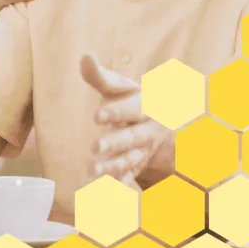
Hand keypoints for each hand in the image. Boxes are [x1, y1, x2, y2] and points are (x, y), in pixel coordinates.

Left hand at [80, 55, 173, 188]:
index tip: (97, 115)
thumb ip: (101, 77)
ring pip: (130, 159)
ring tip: (92, 171)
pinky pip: (131, 177)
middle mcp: (147, 130)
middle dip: (114, 142)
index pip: (131, 109)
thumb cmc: (132, 100)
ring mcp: (143, 150)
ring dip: (113, 166)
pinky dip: (121, 184)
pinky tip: (107, 190)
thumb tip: (85, 57)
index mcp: (146, 107)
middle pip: (131, 137)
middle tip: (95, 147)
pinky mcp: (137, 165)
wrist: (164, 122)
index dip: (115, 112)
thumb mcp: (121, 87)